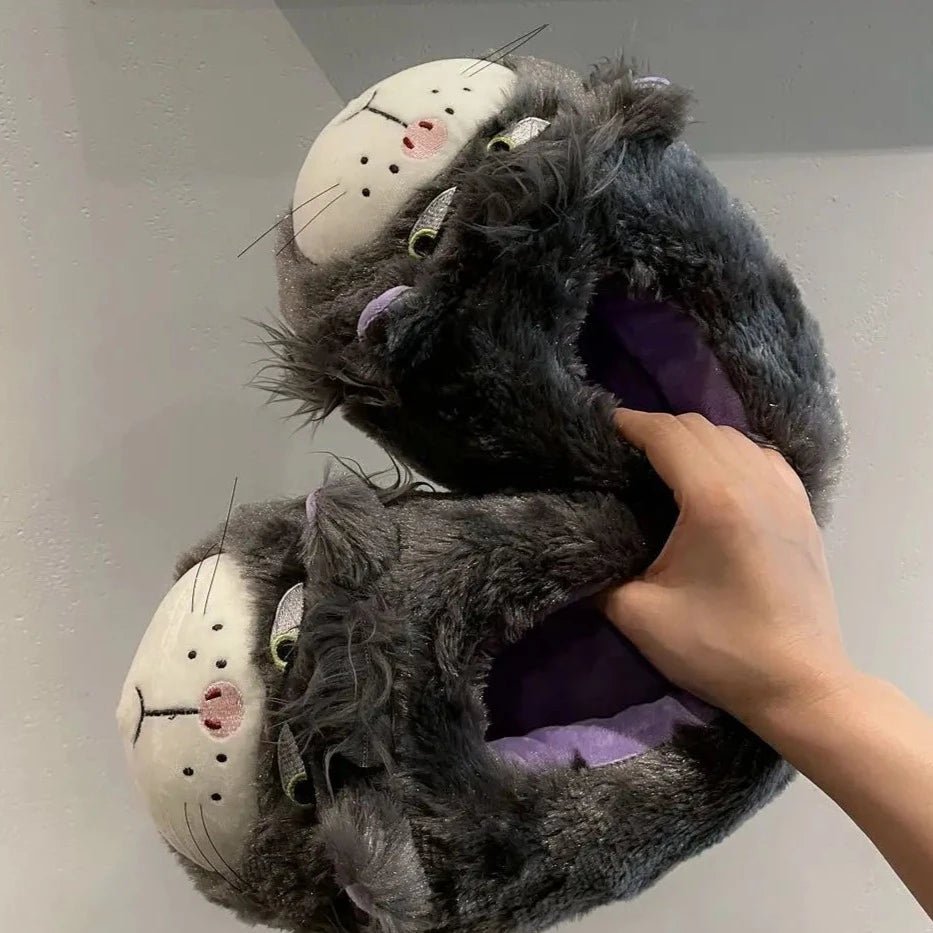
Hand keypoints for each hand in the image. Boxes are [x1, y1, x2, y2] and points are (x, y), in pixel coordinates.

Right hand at [599, 409, 854, 729]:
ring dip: (695, 439)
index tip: (600, 429)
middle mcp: (754, 481)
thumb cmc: (718, 650)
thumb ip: (597, 573)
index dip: (630, 424)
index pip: (666, 434)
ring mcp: (786, 491)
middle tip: (624, 451)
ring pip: (733, 437)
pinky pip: (762, 456)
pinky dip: (732, 453)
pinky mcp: (803, 508)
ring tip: (664, 462)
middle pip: (699, 427)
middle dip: (657, 429)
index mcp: (713, 499)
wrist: (799, 684)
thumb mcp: (638, 615)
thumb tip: (574, 545)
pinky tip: (716, 477)